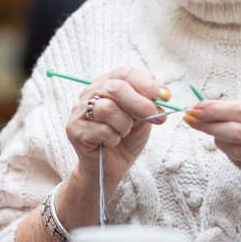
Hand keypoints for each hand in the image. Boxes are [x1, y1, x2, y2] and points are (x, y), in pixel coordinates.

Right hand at [65, 67, 170, 191]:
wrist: (112, 168)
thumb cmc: (126, 139)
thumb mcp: (142, 118)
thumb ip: (147, 104)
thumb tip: (160, 96)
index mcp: (106, 85)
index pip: (124, 73)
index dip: (146, 83)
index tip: (166, 96)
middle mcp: (89, 93)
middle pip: (116, 88)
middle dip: (140, 103)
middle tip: (155, 116)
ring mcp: (79, 111)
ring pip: (108, 109)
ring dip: (124, 125)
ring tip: (123, 133)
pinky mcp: (74, 130)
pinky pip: (102, 130)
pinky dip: (114, 139)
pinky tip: (111, 143)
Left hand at [182, 96, 240, 190]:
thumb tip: (205, 106)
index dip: (215, 110)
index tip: (195, 107)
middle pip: (235, 130)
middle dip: (208, 124)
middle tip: (189, 119)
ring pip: (235, 148)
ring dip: (216, 139)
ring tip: (209, 131)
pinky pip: (239, 161)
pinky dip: (228, 152)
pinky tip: (227, 145)